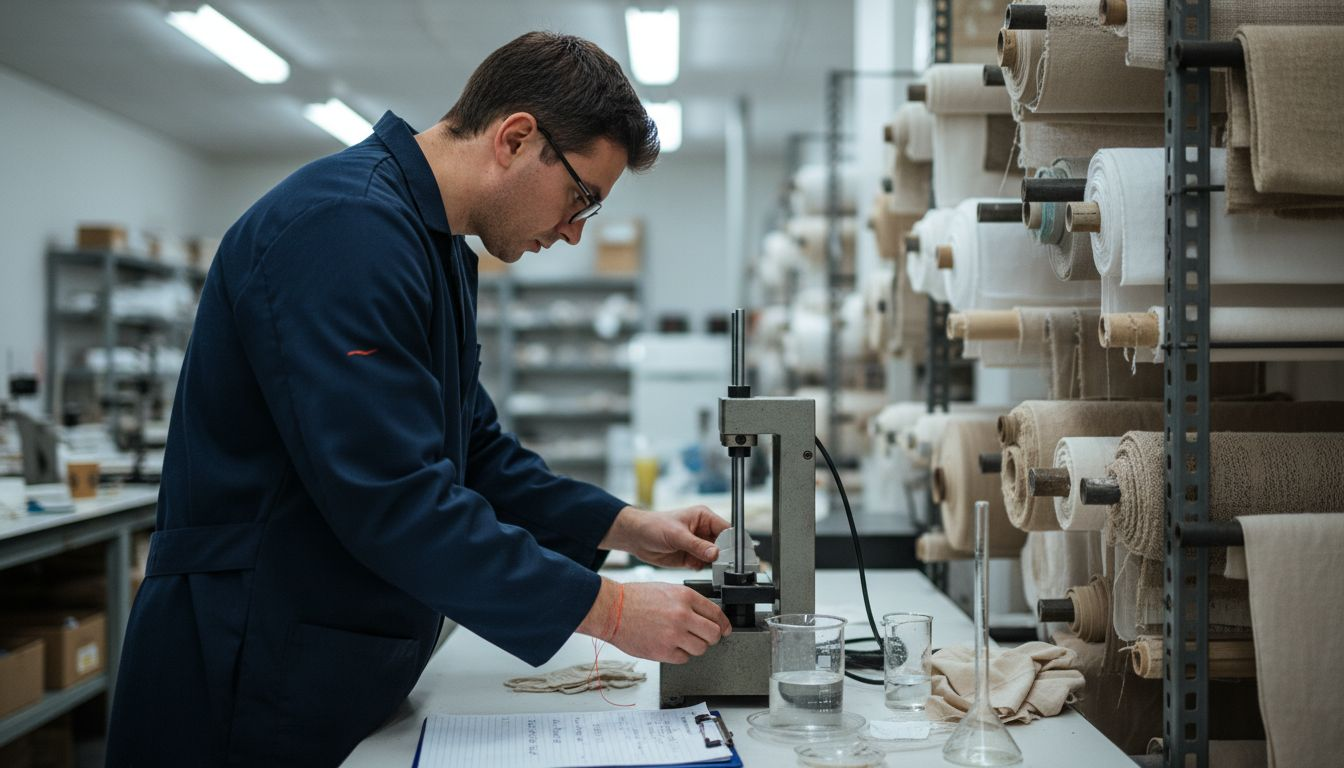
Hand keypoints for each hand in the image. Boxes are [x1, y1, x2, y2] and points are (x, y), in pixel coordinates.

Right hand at [579, 579, 731, 663]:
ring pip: (701, 648)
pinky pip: (684, 659)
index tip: (725, 629)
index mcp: (685, 597)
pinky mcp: (664, 651)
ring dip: (695, 646)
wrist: (612, 610)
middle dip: (712, 637)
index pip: (716, 614)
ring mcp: (674, 635)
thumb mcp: (667, 590)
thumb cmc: (635, 598)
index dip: (724, 624)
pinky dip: (680, 655)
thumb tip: (706, 616)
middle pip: (714, 634)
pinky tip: (670, 646)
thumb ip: (688, 602)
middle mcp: (683, 615)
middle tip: (705, 637)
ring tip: (683, 640)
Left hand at [599, 505, 730, 568]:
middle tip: (720, 564)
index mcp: (704, 517)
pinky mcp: (691, 557)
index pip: (726, 530)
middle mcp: (703, 531)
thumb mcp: (676, 535)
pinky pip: (704, 565)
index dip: (732, 542)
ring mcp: (698, 545)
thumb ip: (697, 545)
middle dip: (723, 556)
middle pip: (723, 545)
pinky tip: (693, 566)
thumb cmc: (653, 526)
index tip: (735, 556)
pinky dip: (701, 568)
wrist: (636, 538)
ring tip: (706, 565)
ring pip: (714, 557)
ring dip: (712, 564)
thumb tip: (715, 553)